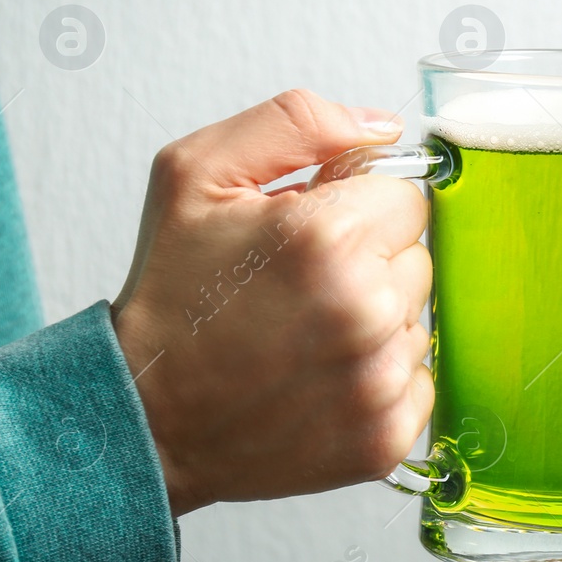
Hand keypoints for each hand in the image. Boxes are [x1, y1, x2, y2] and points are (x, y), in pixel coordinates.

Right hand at [110, 90, 433, 515]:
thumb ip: (297, 124)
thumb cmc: (170, 299)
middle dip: (369, 265)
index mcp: (329, 238)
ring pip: (417, 322)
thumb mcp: (197, 175)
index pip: (407, 198)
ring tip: (303, 337)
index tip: (312, 236)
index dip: (357, 210)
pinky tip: (319, 380)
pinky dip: (377, 381)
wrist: (142, 419)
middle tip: (298, 289)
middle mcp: (366, 311)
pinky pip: (417, 383)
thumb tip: (382, 127)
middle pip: (418, 259)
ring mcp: (380, 381)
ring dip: (375, 324)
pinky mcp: (385, 438)